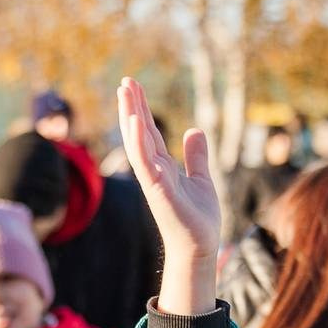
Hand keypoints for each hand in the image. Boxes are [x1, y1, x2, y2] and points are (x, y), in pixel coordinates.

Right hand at [118, 78, 218, 315]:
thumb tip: (194, 131)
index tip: (134, 86)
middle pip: (140, 132)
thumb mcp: (201, 178)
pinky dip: (139, 141)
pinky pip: (146, 162)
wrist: (200, 246)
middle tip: (125, 80)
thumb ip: (196, 156)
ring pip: (138, 142)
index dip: (142, 109)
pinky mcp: (158, 190)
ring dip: (131, 116)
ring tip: (125, 92)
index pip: (149, 132)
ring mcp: (154, 179)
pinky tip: (137, 120)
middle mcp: (154, 170)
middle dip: (132, 107)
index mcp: (162, 167)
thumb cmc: (198, 218)